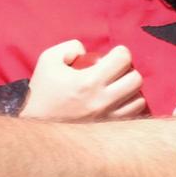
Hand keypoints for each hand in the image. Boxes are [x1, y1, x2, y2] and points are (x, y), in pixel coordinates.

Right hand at [20, 41, 147, 121]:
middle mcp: (102, 100)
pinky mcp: (109, 130)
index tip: (114, 54)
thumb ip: (71, 46)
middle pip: (135, 79)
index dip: (120, 52)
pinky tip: (119, 101)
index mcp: (89, 81)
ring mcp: (108, 118)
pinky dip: (130, 105)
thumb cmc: (43, 90)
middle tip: (117, 71)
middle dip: (128, 70)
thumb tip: (88, 51)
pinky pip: (134, 115)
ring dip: (131, 89)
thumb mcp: (48, 59)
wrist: (37, 125)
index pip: (123, 59)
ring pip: (138, 99)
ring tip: (118, 87)